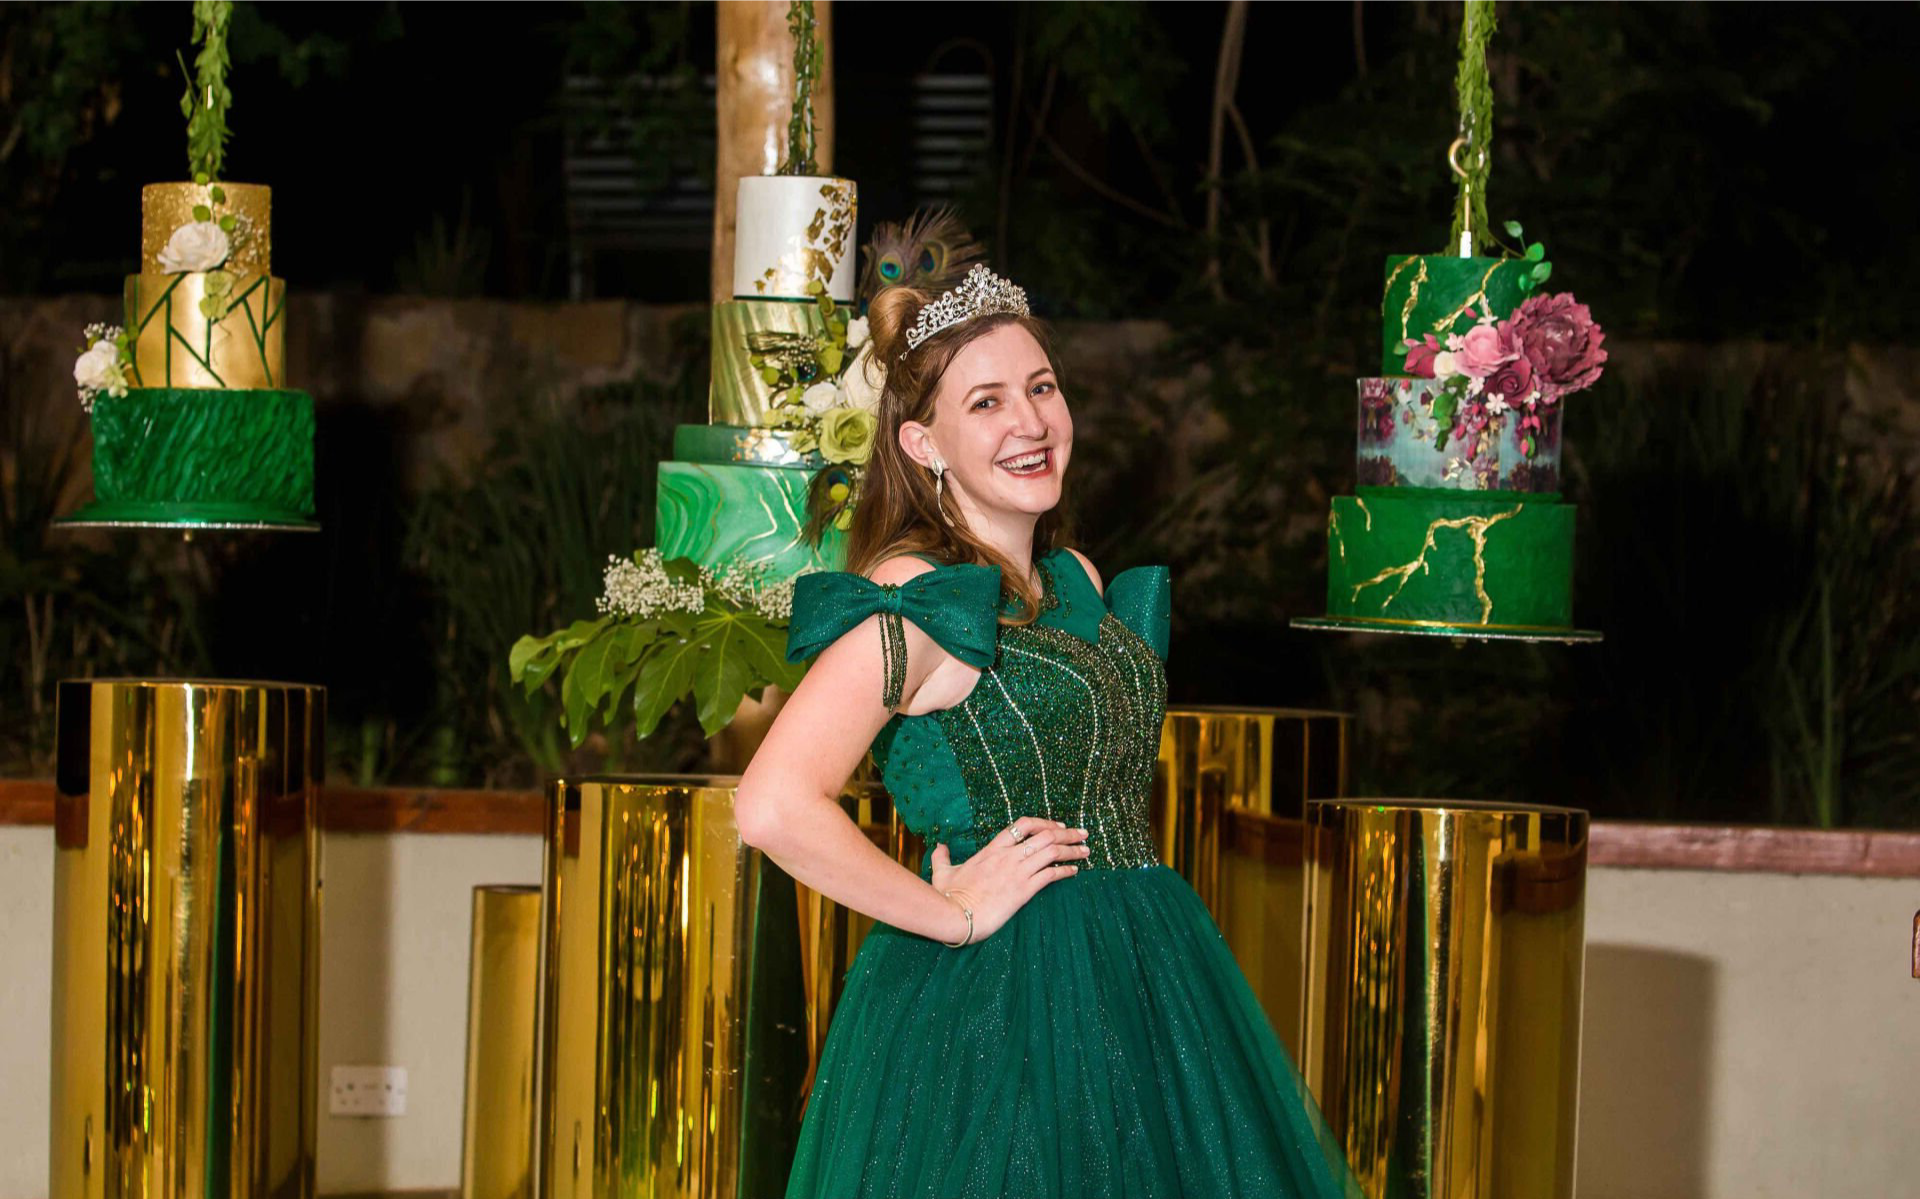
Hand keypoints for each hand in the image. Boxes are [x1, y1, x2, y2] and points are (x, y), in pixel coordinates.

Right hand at [928, 816, 1089, 943]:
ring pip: (1052, 852)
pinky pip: (1051, 875)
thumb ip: (942, 857)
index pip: (1024, 825)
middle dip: (1068, 833)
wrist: (954, 915)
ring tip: (1086, 850)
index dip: (1045, 822)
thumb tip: (938, 847)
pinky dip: (1065, 871)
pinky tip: (1074, 872)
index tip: (1058, 825)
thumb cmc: (947, 895)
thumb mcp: (943, 872)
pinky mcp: (1023, 890)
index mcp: (993, 849)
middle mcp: (1008, 856)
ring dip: (1072, 850)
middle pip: (1046, 835)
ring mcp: (1017, 872)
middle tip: (1083, 834)